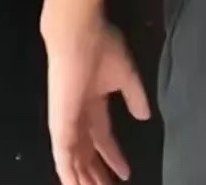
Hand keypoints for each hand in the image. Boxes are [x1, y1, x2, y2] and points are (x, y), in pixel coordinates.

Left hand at [45, 18, 150, 184]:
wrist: (80, 36)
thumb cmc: (102, 48)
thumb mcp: (126, 74)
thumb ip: (135, 97)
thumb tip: (145, 116)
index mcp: (94, 104)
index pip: (104, 138)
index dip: (114, 157)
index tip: (126, 174)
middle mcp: (79, 118)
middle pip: (89, 155)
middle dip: (98, 174)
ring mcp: (68, 124)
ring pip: (76, 162)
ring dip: (85, 179)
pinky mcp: (60, 127)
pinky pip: (63, 159)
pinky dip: (69, 176)